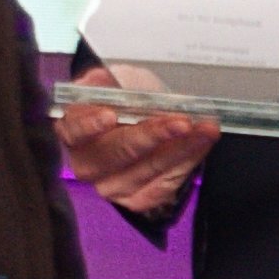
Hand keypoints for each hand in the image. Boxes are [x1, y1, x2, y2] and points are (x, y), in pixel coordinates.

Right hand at [59, 74, 216, 214]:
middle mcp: (87, 164)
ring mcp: (111, 186)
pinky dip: (188, 160)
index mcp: (73, 132)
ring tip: (205, 128)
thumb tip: (100, 79)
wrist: (148, 123)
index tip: (110, 115)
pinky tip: (202, 142)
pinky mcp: (138, 199)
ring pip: (148, 169)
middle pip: (117, 152)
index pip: (74, 131)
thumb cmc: (127, 101)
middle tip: (182, 121)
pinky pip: (165, 183)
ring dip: (181, 147)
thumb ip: (108, 82)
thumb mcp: (118, 82)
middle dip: (152, 134)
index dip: (90, 124)